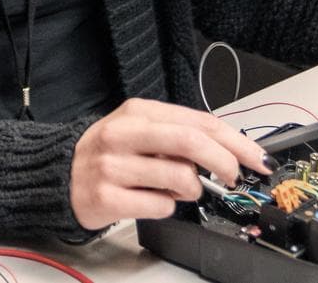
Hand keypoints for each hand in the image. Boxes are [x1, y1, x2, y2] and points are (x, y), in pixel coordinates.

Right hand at [68, 97, 272, 230]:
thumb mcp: (140, 130)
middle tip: (232, 176)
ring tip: (176, 188)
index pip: (199, 121)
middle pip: (191, 142)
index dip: (236, 141)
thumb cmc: (109, 153)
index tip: (257, 159)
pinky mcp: (106, 196)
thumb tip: (228, 151)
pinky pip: (159, 205)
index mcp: (137, 111)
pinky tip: (151, 199)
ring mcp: (113, 165)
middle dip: (224, 161)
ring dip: (191, 189)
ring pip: (179, 178)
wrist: (60, 174)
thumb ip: (178, 134)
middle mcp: (124, 134)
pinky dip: (166, 206)